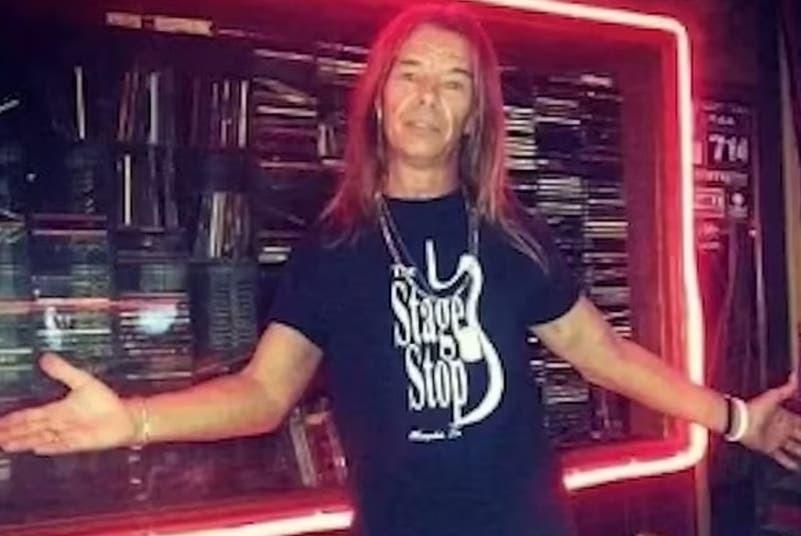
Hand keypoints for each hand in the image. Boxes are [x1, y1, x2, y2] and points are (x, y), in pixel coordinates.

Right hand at [0, 353, 135, 454]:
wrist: (125, 416)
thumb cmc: (106, 402)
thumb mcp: (82, 381)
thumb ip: (63, 371)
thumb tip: (45, 358)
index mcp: (58, 409)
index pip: (30, 415)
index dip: (14, 418)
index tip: (0, 421)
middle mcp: (59, 423)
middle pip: (30, 429)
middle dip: (11, 432)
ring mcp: (67, 434)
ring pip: (39, 438)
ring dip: (23, 441)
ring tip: (5, 444)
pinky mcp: (78, 442)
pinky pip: (60, 446)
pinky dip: (49, 447)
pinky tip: (36, 449)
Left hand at [741, 373, 800, 470]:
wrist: (740, 421)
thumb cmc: (755, 408)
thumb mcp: (772, 397)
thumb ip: (785, 389)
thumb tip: (794, 377)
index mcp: (785, 417)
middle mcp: (782, 429)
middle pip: (800, 436)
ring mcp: (776, 439)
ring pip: (794, 448)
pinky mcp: (769, 448)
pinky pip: (781, 457)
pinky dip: (788, 462)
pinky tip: (796, 467)